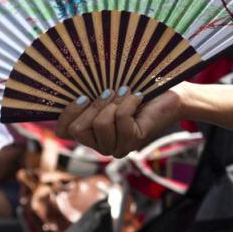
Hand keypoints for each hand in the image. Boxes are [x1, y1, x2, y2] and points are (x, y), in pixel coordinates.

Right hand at [56, 86, 184, 158]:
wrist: (169, 95)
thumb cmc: (135, 90)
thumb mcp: (107, 93)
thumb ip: (87, 95)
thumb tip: (67, 84)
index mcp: (90, 133)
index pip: (64, 132)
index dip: (67, 114)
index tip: (83, 96)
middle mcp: (100, 145)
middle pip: (79, 129)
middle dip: (94, 105)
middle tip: (111, 91)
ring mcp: (116, 147)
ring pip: (100, 125)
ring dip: (114, 103)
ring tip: (127, 93)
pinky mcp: (132, 142)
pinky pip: (120, 120)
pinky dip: (129, 103)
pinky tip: (138, 97)